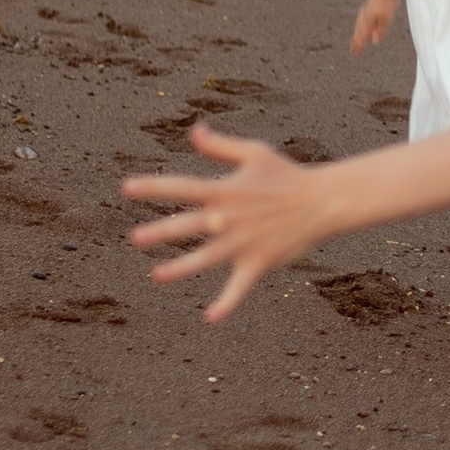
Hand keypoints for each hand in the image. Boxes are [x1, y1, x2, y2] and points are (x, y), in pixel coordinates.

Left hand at [124, 125, 330, 322]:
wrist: (322, 202)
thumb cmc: (287, 176)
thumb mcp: (254, 153)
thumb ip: (220, 146)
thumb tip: (194, 131)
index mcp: (224, 191)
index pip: (182, 187)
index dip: (154, 187)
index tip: (126, 189)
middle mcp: (229, 218)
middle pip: (188, 225)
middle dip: (161, 232)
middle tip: (134, 239)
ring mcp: (243, 243)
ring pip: (206, 258)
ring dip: (181, 268)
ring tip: (157, 276)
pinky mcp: (258, 262)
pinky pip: (239, 287)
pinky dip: (226, 304)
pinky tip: (209, 318)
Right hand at [351, 0, 398, 53]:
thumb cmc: (387, 4)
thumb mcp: (387, 20)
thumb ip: (381, 31)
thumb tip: (374, 42)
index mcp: (368, 22)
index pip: (362, 37)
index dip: (359, 45)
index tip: (356, 53)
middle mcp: (364, 18)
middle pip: (359, 32)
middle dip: (356, 42)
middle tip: (353, 51)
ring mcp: (365, 12)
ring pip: (359, 26)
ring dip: (357, 35)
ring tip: (355, 41)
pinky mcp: (367, 8)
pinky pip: (361, 20)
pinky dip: (359, 27)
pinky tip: (359, 26)